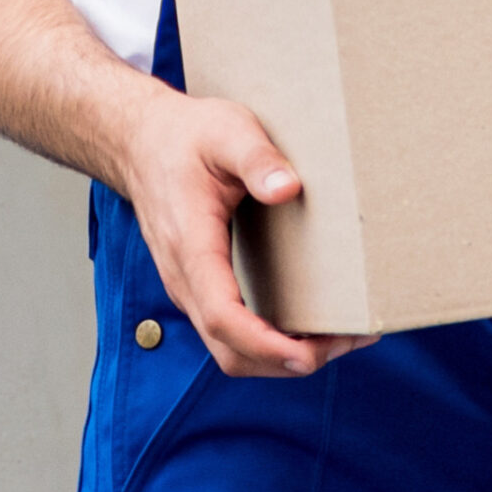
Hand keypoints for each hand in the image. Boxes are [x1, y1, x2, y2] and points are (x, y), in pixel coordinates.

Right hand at [119, 86, 373, 377]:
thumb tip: (289, 189)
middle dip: (286, 359)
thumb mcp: (228, 132)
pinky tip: (314, 324)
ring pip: (230, 348)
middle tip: (348, 342)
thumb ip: (258, 159)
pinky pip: (232, 330)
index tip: (305, 354)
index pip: (221, 314)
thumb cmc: (188, 138)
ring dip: (282, 356)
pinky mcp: (204, 285)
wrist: (143, 144)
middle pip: (229, 349)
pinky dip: (271, 340)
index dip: (263, 342)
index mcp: (190, 245)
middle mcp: (186, 279)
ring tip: (344, 337)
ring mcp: (193, 287)